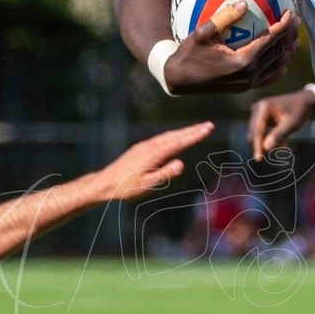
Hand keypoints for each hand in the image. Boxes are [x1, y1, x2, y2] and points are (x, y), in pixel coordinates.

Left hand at [99, 121, 215, 200]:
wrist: (105, 183)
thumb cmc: (126, 188)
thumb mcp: (147, 185)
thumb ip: (165, 174)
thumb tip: (181, 164)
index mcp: (153, 154)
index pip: (179, 142)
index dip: (194, 135)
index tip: (208, 128)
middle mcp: (149, 146)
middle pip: (175, 136)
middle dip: (192, 130)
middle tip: (208, 125)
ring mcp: (144, 146)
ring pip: (167, 136)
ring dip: (183, 132)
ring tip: (196, 129)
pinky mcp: (140, 149)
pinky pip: (160, 139)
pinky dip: (172, 136)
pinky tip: (175, 138)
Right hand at [163, 1, 301, 95]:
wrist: (177, 80)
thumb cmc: (187, 54)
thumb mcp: (202, 33)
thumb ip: (224, 18)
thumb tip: (245, 3)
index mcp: (242, 61)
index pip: (271, 40)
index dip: (283, 25)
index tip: (290, 12)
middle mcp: (249, 75)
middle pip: (278, 53)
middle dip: (290, 36)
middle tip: (298, 20)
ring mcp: (247, 84)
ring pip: (276, 67)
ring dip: (288, 52)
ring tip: (296, 39)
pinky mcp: (243, 88)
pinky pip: (267, 79)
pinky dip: (278, 69)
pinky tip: (283, 63)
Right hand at [248, 87, 314, 160]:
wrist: (304, 101)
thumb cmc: (299, 110)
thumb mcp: (292, 124)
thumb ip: (278, 135)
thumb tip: (265, 148)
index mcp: (264, 107)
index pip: (257, 130)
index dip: (257, 145)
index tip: (258, 159)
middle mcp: (257, 108)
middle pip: (254, 133)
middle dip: (262, 145)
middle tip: (276, 152)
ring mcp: (257, 112)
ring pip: (256, 134)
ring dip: (267, 142)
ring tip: (283, 145)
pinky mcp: (260, 117)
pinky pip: (261, 132)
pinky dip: (270, 139)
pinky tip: (282, 143)